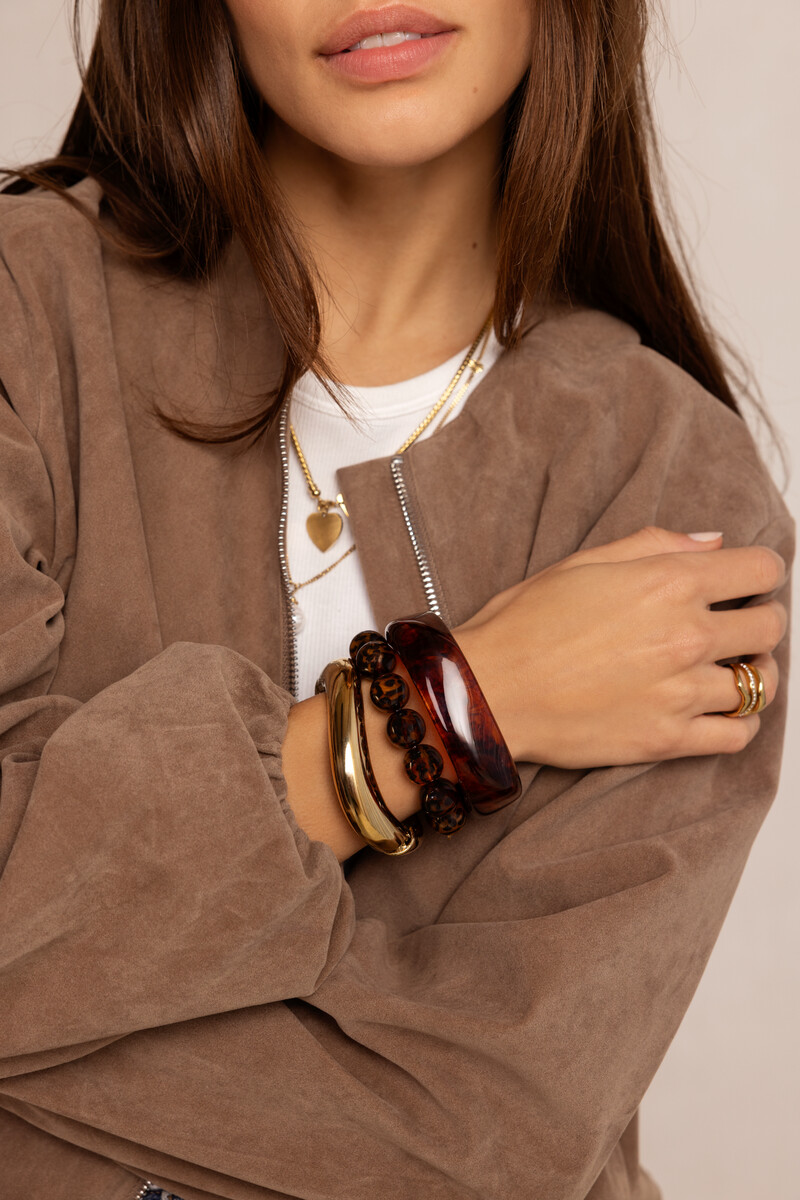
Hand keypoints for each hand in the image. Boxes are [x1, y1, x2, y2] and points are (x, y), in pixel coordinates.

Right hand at [453, 528, 786, 767]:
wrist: (489, 690)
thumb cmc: (525, 624)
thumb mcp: (585, 562)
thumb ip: (656, 544)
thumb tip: (711, 542)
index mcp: (669, 582)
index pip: (762, 571)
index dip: (762, 572)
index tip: (750, 581)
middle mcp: (686, 635)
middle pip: (770, 627)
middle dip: (760, 620)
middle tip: (739, 625)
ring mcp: (681, 691)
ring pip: (762, 685)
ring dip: (756, 673)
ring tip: (736, 670)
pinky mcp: (668, 739)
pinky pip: (738, 735)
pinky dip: (741, 722)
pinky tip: (723, 711)